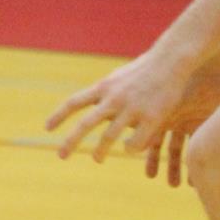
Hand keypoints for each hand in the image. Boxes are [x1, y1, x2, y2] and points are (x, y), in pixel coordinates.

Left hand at [47, 52, 219, 183]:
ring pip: (110, 137)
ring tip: (96, 160)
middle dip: (71, 141)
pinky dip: (131, 147)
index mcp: (104, 87)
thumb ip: (107, 91)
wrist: (172, 60)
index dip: (59, 115)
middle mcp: (113, 99)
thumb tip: (95, 99)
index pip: (74, 103)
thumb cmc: (146, 67)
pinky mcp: (152, 117)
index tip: (47, 128)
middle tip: (60, 156)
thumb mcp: (120, 77)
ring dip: (100, 151)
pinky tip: (131, 149)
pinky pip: (137, 141)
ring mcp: (132, 109)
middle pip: (86, 124)